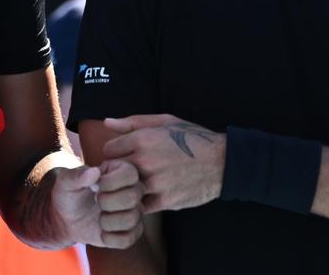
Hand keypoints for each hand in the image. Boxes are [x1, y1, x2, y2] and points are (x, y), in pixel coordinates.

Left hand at [49, 160, 144, 248]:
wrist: (66, 219)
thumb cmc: (69, 194)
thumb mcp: (66, 182)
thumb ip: (77, 175)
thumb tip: (94, 171)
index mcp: (120, 171)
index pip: (130, 174)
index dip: (110, 183)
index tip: (94, 187)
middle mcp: (133, 189)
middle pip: (133, 197)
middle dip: (107, 202)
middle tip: (96, 202)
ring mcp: (135, 211)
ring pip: (132, 219)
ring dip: (107, 222)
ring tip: (98, 218)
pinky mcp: (132, 232)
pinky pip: (128, 239)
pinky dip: (110, 238)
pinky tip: (101, 231)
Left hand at [102, 114, 224, 213]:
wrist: (221, 162)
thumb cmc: (191, 139)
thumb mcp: (164, 122)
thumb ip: (132, 122)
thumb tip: (106, 122)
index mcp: (143, 139)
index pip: (108, 150)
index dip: (113, 154)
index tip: (120, 158)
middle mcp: (145, 161)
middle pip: (112, 171)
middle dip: (114, 172)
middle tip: (122, 174)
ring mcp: (154, 182)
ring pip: (123, 190)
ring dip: (126, 189)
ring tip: (133, 186)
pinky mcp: (164, 200)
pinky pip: (140, 206)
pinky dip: (140, 203)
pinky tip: (146, 196)